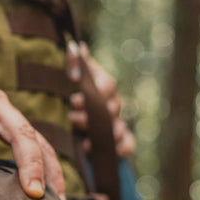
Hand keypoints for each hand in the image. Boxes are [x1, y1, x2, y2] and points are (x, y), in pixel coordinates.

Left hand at [67, 41, 135, 157]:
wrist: (75, 119)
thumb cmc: (72, 93)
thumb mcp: (71, 77)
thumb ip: (75, 64)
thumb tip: (77, 46)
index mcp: (103, 86)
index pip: (107, 85)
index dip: (94, 92)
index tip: (75, 98)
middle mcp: (113, 103)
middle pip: (111, 109)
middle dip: (92, 116)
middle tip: (73, 118)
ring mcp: (118, 122)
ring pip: (119, 128)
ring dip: (103, 135)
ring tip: (84, 142)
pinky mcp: (120, 140)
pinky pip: (128, 144)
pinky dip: (121, 149)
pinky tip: (102, 152)